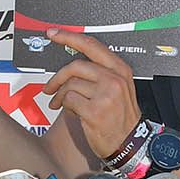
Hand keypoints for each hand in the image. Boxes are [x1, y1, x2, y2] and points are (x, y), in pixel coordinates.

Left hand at [42, 29, 140, 166]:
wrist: (130, 145)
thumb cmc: (121, 118)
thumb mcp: (119, 89)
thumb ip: (100, 73)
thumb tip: (71, 64)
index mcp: (120, 70)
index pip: (91, 45)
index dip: (69, 37)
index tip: (54, 34)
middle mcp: (114, 79)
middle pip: (75, 66)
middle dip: (57, 77)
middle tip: (49, 87)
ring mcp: (105, 95)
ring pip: (70, 84)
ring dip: (59, 95)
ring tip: (58, 103)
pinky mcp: (95, 111)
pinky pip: (69, 100)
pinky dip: (64, 105)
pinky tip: (69, 111)